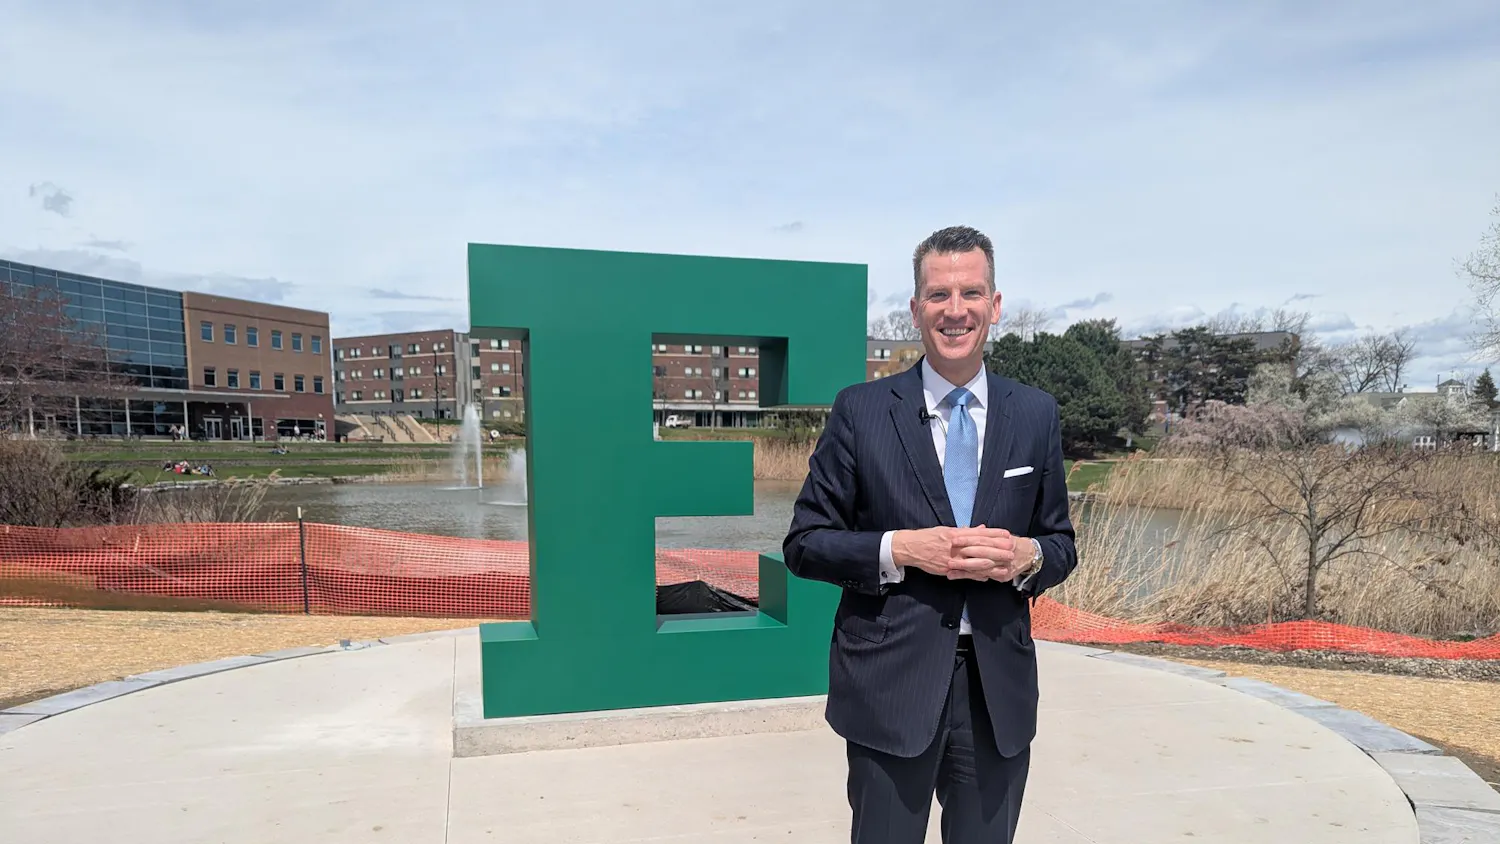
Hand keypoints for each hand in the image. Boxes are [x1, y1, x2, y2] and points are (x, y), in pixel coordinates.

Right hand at [892, 526, 1025, 580]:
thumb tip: (981, 528)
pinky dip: (976, 575)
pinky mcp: (947, 568)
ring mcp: (951, 558)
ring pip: (974, 561)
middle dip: (997, 549)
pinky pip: (965, 573)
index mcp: (956, 533)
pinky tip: (987, 576)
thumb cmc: (928, 537)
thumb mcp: (946, 530)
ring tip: (1004, 565)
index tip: (1007, 534)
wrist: (910, 547)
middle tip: (1012, 550)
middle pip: (980, 547)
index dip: (994, 534)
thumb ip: (965, 530)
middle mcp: (955, 545)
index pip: (978, 533)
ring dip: (991, 563)